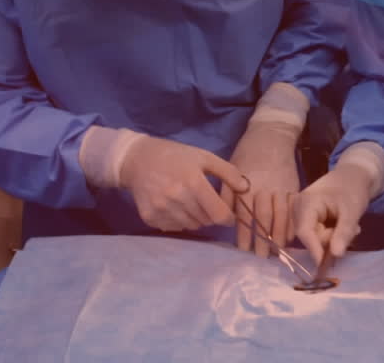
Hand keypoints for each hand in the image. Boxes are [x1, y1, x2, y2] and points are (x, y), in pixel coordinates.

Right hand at [119, 136, 247, 232]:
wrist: (137, 159)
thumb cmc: (175, 156)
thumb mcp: (204, 157)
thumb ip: (228, 172)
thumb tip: (246, 188)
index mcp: (193, 182)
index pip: (219, 214)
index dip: (228, 218)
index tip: (229, 215)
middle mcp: (177, 198)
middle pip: (206, 221)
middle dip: (211, 215)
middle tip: (206, 202)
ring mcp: (161, 209)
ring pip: (191, 226)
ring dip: (196, 218)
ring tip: (189, 202)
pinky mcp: (149, 217)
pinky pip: (174, 228)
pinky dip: (179, 221)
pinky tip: (174, 206)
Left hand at [221, 123, 300, 256]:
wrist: (271, 136)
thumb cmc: (246, 154)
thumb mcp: (230, 170)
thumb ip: (227, 195)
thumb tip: (224, 220)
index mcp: (246, 185)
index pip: (245, 215)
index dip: (244, 234)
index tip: (243, 251)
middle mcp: (265, 188)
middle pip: (264, 219)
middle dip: (262, 241)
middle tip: (260, 259)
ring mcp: (282, 188)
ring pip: (281, 216)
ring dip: (279, 236)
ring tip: (276, 253)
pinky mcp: (294, 186)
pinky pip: (294, 209)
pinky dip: (293, 224)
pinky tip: (291, 237)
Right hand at [292, 162, 373, 265]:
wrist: (353, 176)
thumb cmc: (352, 189)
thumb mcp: (352, 211)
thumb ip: (343, 232)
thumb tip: (336, 255)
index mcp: (306, 202)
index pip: (304, 232)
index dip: (314, 249)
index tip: (326, 265)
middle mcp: (298, 208)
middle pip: (309, 236)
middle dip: (331, 239)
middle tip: (353, 231)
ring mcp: (301, 213)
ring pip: (314, 238)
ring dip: (333, 237)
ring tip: (351, 226)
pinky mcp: (307, 218)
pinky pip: (316, 234)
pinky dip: (331, 234)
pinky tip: (341, 224)